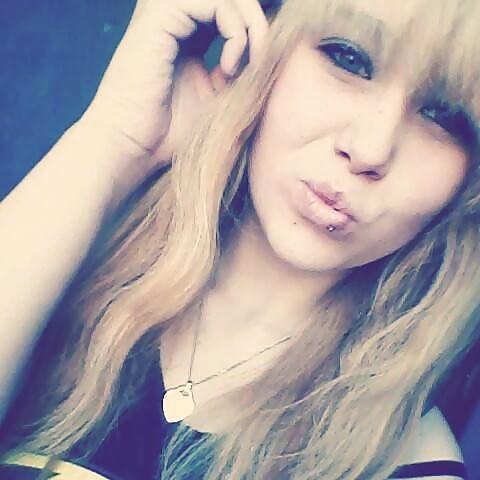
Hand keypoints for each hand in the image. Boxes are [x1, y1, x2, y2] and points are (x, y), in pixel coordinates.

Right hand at [82, 0, 269, 193]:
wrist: (133, 146)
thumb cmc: (170, 132)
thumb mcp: (218, 100)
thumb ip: (242, 73)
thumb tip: (270, 55)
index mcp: (188, 35)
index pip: (230, 12)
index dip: (256, 31)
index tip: (263, 69)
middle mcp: (177, 18)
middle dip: (258, 24)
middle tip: (263, 61)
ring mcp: (166, 13)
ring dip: (250, 25)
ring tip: (248, 65)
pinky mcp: (160, 16)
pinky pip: (214, 2)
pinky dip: (234, 31)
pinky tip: (230, 66)